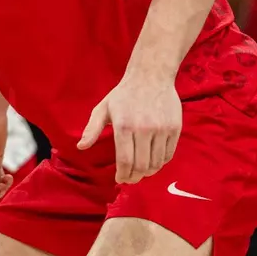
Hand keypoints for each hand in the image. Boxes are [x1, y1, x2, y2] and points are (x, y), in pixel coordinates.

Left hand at [78, 70, 182, 184]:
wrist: (151, 76)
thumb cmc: (124, 94)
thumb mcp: (103, 108)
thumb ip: (91, 129)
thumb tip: (81, 147)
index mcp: (124, 126)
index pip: (125, 160)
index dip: (123, 175)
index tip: (120, 179)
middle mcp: (144, 129)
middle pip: (141, 166)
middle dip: (135, 177)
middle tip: (131, 178)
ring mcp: (161, 129)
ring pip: (156, 163)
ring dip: (148, 172)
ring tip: (142, 171)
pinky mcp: (175, 128)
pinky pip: (168, 154)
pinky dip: (160, 162)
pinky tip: (153, 161)